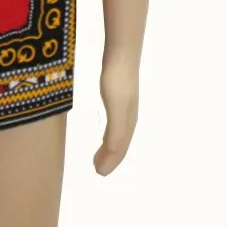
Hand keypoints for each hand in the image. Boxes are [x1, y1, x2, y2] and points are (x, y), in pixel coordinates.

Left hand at [93, 55, 139, 176]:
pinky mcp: (118, 95)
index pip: (120, 149)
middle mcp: (129, 116)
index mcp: (128, 122)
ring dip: (110, 147)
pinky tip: (104, 129)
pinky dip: (110, 132)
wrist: (122, 55)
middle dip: (111, 158)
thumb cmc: (117, 81)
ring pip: (119, 133)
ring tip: (101, 155)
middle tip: (98, 168)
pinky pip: (115, 120)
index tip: (98, 172)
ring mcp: (124, 105)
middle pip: (121, 143)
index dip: (111, 162)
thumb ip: (116, 132)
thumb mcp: (116, 109)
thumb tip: (112, 155)